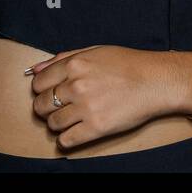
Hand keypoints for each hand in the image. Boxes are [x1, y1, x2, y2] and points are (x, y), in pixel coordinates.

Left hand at [27, 45, 179, 148]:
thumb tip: (34, 69)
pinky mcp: (96, 128)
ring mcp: (86, 108)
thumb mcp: (96, 51)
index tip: (51, 93)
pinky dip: (66, 140)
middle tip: (60, 107)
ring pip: (52, 124)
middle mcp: (77, 85)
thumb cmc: (129, 64)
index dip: (42, 90)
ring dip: (58, 124)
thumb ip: (63, 58)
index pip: (38, 84)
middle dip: (47, 108)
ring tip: (72, 119)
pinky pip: (66, 141)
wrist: (157, 81)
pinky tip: (76, 132)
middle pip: (42, 105)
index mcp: (75, 65)